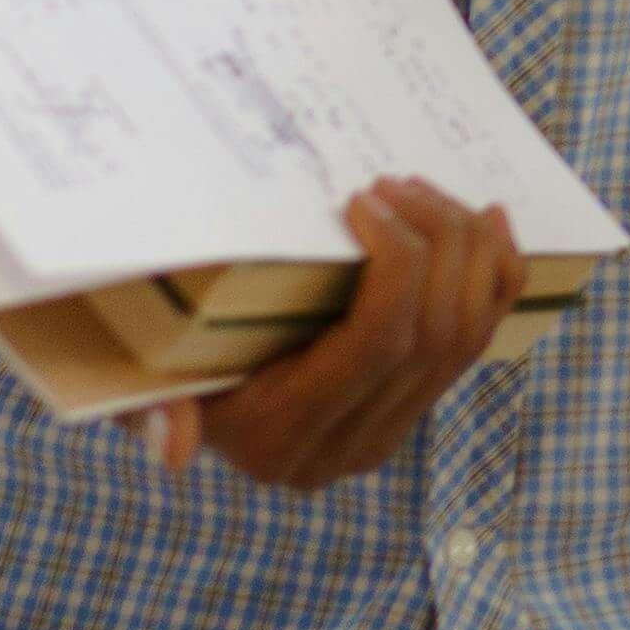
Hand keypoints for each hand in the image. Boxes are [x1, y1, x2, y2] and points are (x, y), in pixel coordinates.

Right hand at [147, 178, 522, 484]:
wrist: (175, 389)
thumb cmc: (147, 362)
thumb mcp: (134, 382)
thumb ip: (149, 412)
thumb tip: (174, 448)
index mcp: (284, 436)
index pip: (378, 346)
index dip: (396, 264)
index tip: (367, 198)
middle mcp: (345, 446)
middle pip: (432, 335)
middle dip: (434, 243)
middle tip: (398, 181)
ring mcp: (384, 431)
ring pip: (464, 337)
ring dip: (463, 252)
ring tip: (427, 191)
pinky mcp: (408, 409)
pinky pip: (476, 342)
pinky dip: (495, 279)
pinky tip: (491, 222)